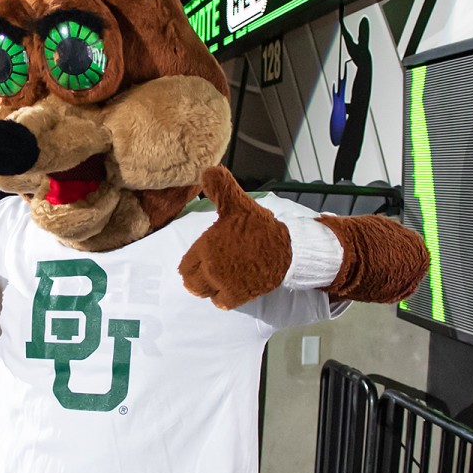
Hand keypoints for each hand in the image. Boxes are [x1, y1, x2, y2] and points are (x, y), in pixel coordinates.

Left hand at [179, 166, 290, 310]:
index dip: (192, 263)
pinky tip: (231, 287)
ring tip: (219, 278)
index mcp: (206, 247)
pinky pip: (222, 302)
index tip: (200, 260)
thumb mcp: (238, 204)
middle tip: (207, 271)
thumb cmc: (259, 226)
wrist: (287, 248)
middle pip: (193, 283)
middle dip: (198, 278)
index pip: (185, 266)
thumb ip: (220, 189)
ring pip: (206, 293)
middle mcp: (211, 268)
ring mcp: (225, 283)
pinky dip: (224, 297)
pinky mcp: (240, 295)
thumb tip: (207, 170)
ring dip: (210, 288)